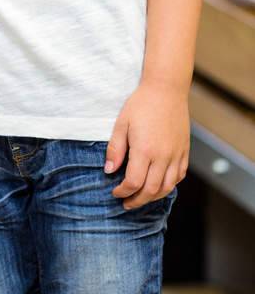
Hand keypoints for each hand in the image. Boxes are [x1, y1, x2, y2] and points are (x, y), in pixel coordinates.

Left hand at [105, 81, 189, 209]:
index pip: (134, 182)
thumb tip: (108, 171)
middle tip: (126, 204)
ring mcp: (176, 155)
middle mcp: (163, 156)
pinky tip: (159, 185)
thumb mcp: (121, 124)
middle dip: (137, 201)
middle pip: (151, 190)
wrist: (166, 89)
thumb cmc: (140, 104)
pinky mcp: (184, 151)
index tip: (115, 192)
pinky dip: (169, 185)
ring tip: (141, 198)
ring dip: (153, 197)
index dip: (123, 192)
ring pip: (167, 187)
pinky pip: (179, 176)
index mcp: (145, 150)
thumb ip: (115, 149)